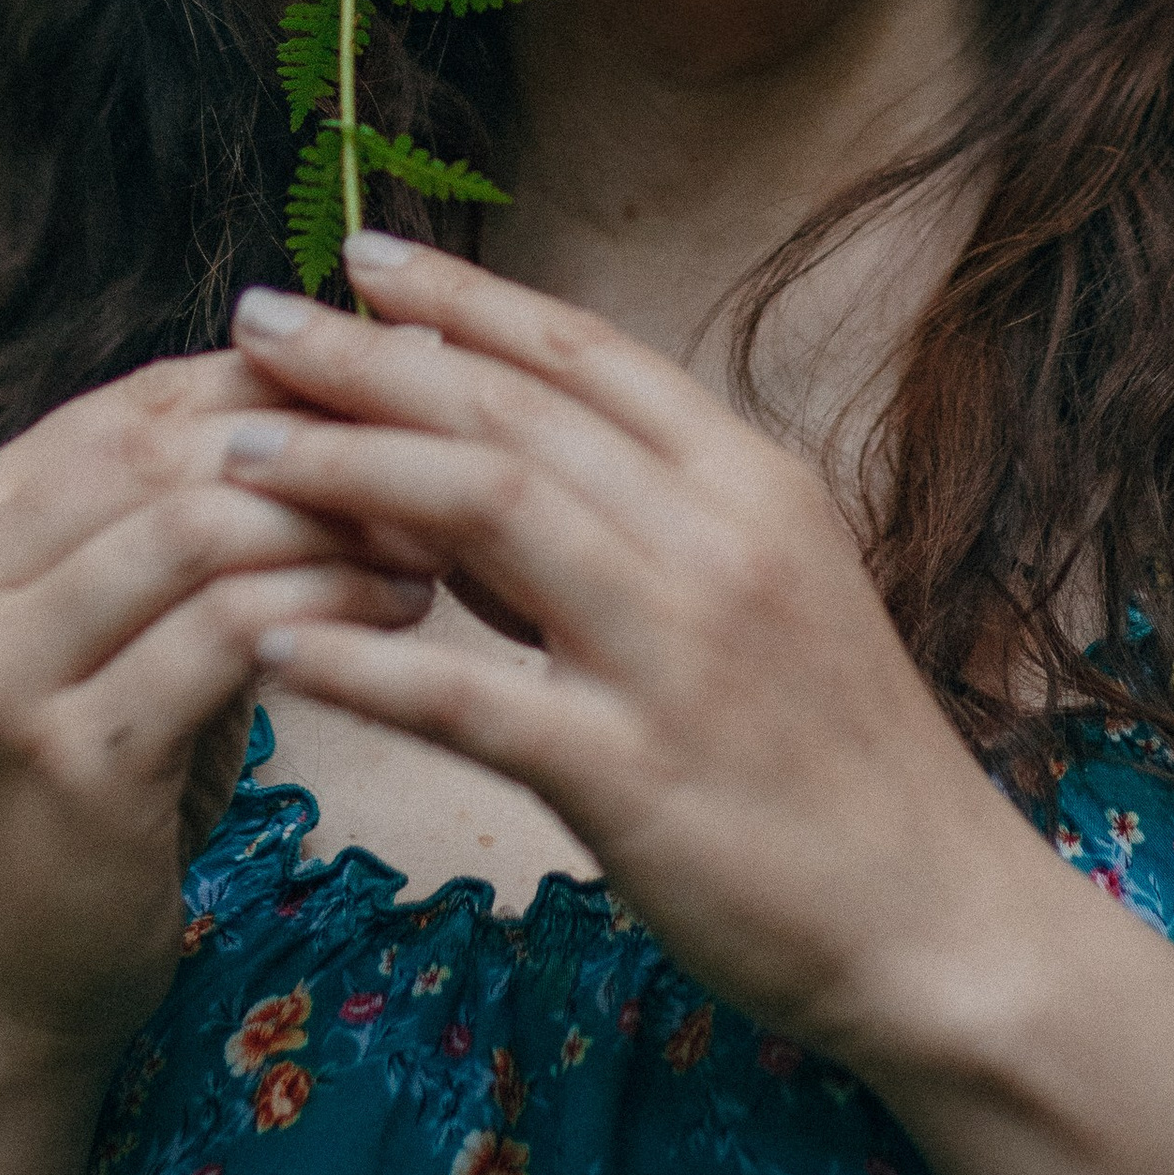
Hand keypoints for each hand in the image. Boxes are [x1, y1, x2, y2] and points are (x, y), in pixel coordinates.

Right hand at [0, 347, 435, 1087]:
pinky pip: (226, 634)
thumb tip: (345, 364)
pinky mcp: (63, 758)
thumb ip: (180, 499)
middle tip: (442, 452)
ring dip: (336, 523)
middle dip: (318, 444)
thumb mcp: (118, 616)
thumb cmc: (100, 767)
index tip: (406, 380)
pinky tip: (401, 615)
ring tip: (430, 540)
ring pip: (200, 529)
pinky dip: (328, 607)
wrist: (16, 973)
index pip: (137, 404)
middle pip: (167, 453)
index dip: (278, 383)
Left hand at [221, 238, 1043, 1055]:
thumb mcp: (767, 588)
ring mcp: (677, 655)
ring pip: (484, 512)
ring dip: (344, 470)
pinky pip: (471, 700)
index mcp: (750, 480)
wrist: (940, 919)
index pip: (582, 352)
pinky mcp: (636, 778)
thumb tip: (472, 470)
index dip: (462, 295)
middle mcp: (717, 541)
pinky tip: (272, 646)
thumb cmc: (839, 756)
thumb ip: (637, 519)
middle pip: (512, 411)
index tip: (357, 255)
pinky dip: (362, 665)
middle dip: (368, 355)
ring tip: (234, 450)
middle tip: (255, 319)